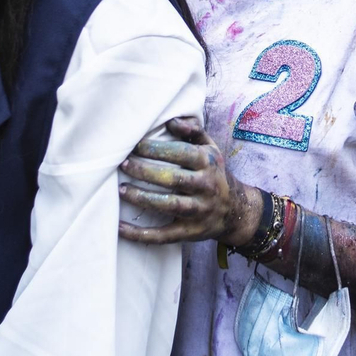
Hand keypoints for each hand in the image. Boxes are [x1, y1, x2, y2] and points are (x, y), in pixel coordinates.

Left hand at [118, 116, 260, 245]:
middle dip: (145, 171)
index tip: (134, 145)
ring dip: (142, 198)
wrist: (236, 210)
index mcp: (208, 163)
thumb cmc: (214, 173)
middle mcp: (206, 186)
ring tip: (121, 189)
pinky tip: (120, 228)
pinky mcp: (189, 232)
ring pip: (168, 205)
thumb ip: (193, 131)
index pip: (181, 153)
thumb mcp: (210, 149)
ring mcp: (199, 211)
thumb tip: (171, 121)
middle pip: (173, 178)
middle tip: (123, 164)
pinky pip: (163, 235)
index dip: (156, 149)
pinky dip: (140, 234)